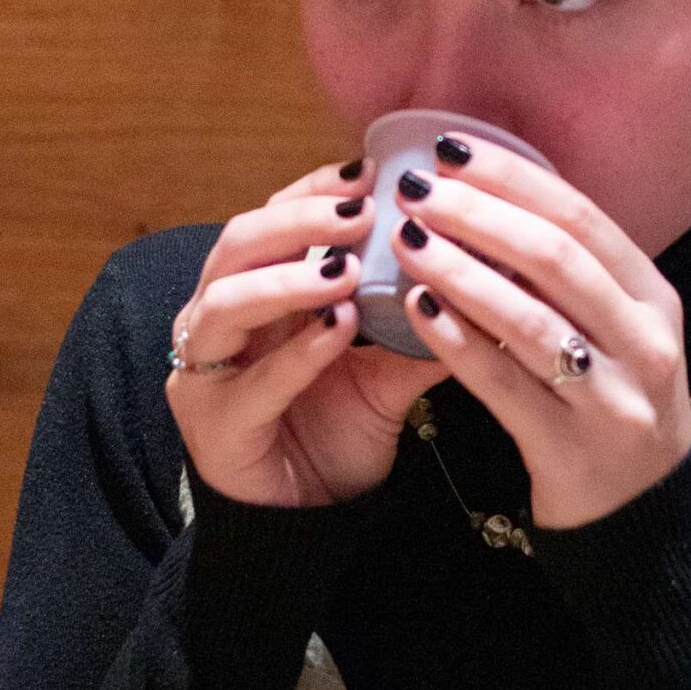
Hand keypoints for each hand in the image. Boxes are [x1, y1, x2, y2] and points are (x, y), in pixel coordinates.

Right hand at [165, 152, 447, 507]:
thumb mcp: (388, 366)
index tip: (372, 170)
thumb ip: (421, 320)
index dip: (317, 189)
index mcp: (257, 288)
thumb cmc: (337, 428)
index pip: (274, 217)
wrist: (310, 519)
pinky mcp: (211, 422)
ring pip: (227, 301)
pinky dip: (296, 353)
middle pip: (239, 243)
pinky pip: (251, 381)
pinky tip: (339, 332)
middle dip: (298, 219)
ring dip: (288, 277)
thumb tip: (485, 269)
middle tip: (360, 208)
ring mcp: (205, 369)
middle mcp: (219, 317)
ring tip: (347, 268)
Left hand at [388, 132, 690, 530]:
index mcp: (653, 298)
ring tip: (406, 241)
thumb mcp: (615, 328)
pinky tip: (416, 311)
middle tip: (416, 190)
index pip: (582, 218)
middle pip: (557, 259)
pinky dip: (457, 344)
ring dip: (461, 272)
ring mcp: (612, 398)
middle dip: (480, 215)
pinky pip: (504, 385)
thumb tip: (489, 190)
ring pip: (529, 320)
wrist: (641, 513)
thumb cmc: (610, 399)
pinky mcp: (570, 448)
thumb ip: (569, 271)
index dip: (513, 177)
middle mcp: (643, 342)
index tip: (449, 149)